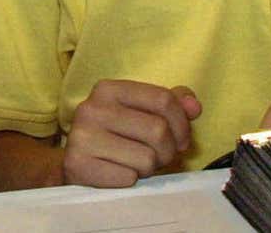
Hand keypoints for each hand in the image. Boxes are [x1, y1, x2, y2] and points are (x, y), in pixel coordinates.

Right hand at [62, 79, 200, 187]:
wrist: (76, 163)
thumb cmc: (116, 136)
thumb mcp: (140, 112)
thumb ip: (171, 104)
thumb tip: (194, 107)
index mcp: (109, 89)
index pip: (163, 99)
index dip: (182, 124)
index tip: (182, 140)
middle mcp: (92, 108)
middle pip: (158, 130)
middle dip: (168, 151)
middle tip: (159, 158)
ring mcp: (82, 137)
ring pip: (147, 158)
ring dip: (150, 167)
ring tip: (137, 164)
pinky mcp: (77, 165)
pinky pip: (128, 178)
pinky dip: (131, 180)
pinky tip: (120, 173)